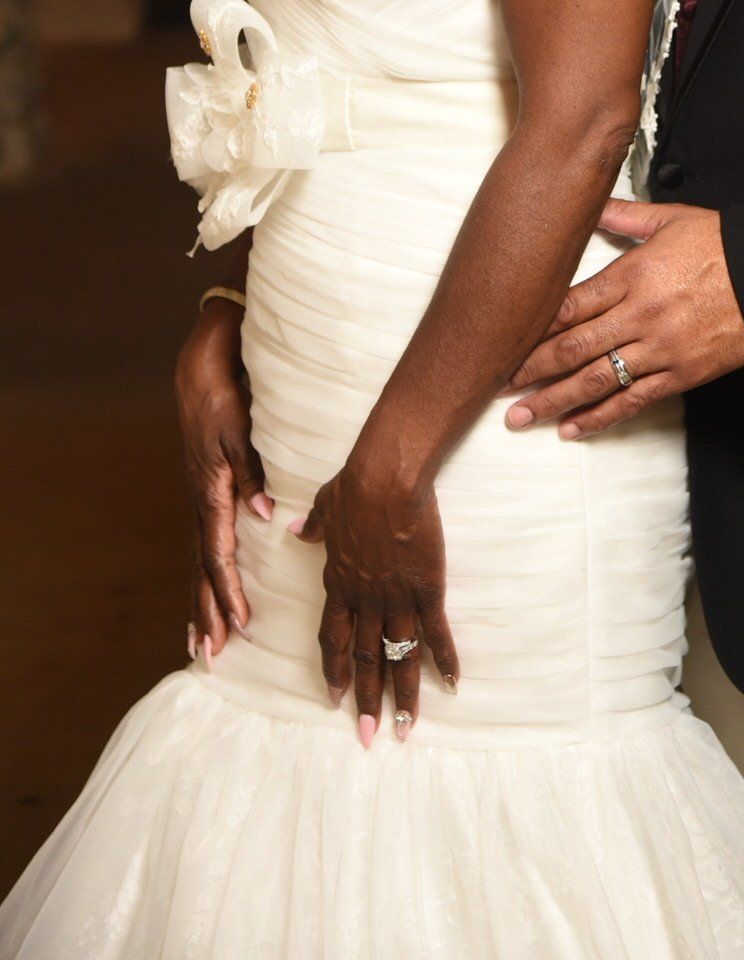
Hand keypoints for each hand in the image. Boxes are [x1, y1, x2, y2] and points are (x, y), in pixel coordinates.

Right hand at [174, 300, 273, 663]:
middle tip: (212, 656)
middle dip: (207, 613)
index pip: (218, 555)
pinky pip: (203, 543)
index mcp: (211, 492)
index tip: (240, 624)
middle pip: (202, 570)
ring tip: (200, 643)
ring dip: (200, 603)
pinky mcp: (205, 492)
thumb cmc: (226, 397)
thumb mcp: (240, 431)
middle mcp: (201, 502)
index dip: (228, 592)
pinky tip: (207, 595)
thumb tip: (264, 517)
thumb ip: (251, 473)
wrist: (202, 368)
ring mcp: (200, 499)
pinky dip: (204, 574)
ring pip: (199, 561)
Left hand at [290, 450, 458, 746]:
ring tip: (406, 728)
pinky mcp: (427, 589)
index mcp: (339, 582)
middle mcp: (365, 600)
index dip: (335, 669)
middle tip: (367, 735)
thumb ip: (312, 526)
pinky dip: (444, 659)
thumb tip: (295, 530)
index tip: (334, 696)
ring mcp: (397, 597)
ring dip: (403, 694)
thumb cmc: (354, 485)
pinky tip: (453, 684)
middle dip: (366, 699)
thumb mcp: (324, 505)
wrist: (386, 478)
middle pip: (365, 659)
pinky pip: (436, 632)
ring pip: (398, 656)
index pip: (334, 638)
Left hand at [503, 198, 743, 438]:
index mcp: (633, 274)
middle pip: (574, 347)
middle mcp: (640, 315)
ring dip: (555, 401)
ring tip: (522, 418)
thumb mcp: (672, 219)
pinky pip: (634, 401)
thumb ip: (623, 216)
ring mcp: (660, 349)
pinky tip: (573, 428)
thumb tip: (587, 204)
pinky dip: (601, 417)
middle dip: (532, 370)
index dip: (533, 327)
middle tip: (497, 385)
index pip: (569, 305)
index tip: (503, 340)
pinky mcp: (681, 375)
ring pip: (597, 380)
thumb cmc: (725, 245)